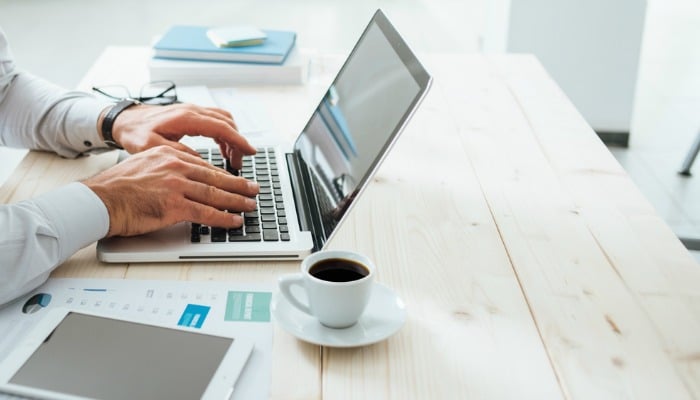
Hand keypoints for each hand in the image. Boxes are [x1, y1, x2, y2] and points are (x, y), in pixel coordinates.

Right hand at [83, 145, 258, 236]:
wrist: (98, 200)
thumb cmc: (116, 188)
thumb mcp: (143, 164)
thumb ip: (165, 168)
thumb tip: (182, 178)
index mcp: (168, 154)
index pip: (203, 165)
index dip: (223, 175)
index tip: (235, 180)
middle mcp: (175, 166)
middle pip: (215, 177)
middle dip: (238, 185)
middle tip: (254, 190)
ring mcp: (176, 185)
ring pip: (215, 194)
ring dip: (237, 201)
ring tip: (250, 205)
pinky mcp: (174, 205)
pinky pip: (206, 213)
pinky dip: (224, 218)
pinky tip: (235, 221)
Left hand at [108, 103, 256, 168]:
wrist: (124, 120)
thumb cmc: (135, 133)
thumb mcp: (153, 147)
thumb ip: (178, 153)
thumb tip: (201, 162)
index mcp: (186, 118)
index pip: (221, 127)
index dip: (238, 140)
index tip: (250, 152)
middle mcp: (192, 110)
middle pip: (227, 122)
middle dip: (238, 142)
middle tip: (239, 163)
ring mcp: (193, 110)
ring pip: (223, 120)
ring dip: (232, 138)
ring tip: (232, 159)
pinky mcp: (191, 114)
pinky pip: (216, 121)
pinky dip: (224, 134)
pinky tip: (223, 149)